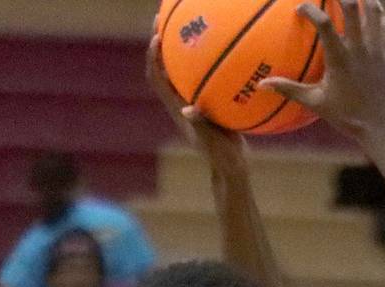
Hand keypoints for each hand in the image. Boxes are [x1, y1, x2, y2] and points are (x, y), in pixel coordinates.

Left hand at [145, 32, 247, 171]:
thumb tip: (188, 109)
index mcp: (177, 109)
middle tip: (164, 21)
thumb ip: (200, 124)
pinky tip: (217, 52)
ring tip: (186, 29)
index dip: (153, 58)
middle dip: (161, 44)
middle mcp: (181, 103)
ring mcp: (192, 104)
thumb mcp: (212, 140)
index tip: (157, 37)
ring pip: (180, 72)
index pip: (157, 79)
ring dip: (178, 51)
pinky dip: (201, 64)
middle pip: (163, 69)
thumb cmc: (222, 157)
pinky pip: (200, 79)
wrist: (231, 167)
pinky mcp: (205, 106)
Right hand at [259, 0, 384, 143]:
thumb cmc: (347, 116)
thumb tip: (261, 84)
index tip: (300, 9)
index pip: (324, 24)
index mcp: (339, 59)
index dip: (310, 10)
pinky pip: (384, 24)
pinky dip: (377, 10)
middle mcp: (359, 50)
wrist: (381, 127)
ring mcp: (376, 50)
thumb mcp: (316, 103)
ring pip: (372, 11)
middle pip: (351, 7)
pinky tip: (372, 4)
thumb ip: (290, 89)